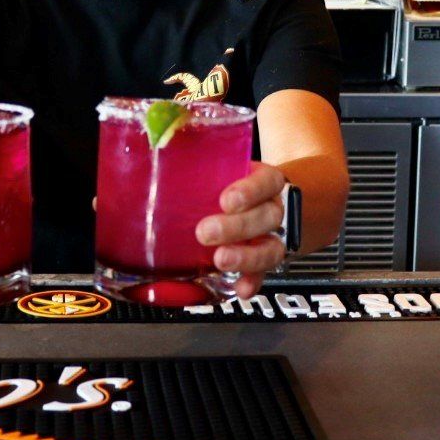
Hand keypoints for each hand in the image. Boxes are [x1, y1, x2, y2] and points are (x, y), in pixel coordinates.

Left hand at [196, 162, 286, 299]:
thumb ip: (203, 163)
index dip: (249, 191)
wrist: (265, 201)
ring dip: (245, 257)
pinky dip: (252, 282)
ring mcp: (272, 237)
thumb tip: (166, 152)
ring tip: (221, 260)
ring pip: (270, 248)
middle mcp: (273, 209)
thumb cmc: (235, 183)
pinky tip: (240, 288)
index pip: (266, 182)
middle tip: (206, 232)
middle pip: (265, 217)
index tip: (227, 200)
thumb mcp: (226, 166)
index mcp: (266, 182)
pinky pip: (264, 274)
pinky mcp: (265, 260)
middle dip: (236, 227)